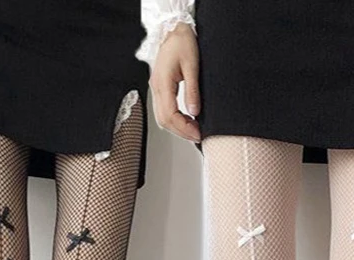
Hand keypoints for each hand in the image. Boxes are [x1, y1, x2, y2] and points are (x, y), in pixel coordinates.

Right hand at [150, 24, 200, 142]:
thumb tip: (195, 112)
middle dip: (180, 131)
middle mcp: (156, 89)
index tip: (197, 133)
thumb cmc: (182, 42)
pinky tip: (184, 120)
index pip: (170, 115)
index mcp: (162, 83)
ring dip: (176, 128)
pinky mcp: (159, 89)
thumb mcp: (192, 65)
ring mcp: (156, 89)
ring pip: (162, 118)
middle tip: (197, 136)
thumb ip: (192, 90)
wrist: (172, 30)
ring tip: (192, 130)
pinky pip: (163, 110)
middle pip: (164, 120)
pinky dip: (173, 119)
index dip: (183, 127)